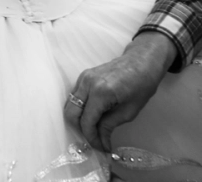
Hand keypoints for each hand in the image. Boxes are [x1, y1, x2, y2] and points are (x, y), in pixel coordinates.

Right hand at [64, 32, 177, 152]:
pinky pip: (75, 96)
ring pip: (70, 104)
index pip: (87, 122)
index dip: (92, 139)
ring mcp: (83, 77)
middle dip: (81, 130)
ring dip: (80, 120)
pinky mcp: (84, 76)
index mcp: (100, 92)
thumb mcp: (129, 112)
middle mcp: (87, 83)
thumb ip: (109, 126)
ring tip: (95, 130)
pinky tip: (94, 116)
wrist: (141, 62)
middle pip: (71, 113)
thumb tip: (101, 143)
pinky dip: (81, 109)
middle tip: (96, 140)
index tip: (102, 149)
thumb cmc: (141, 86)